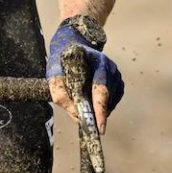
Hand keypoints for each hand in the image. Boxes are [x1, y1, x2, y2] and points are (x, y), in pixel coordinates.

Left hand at [46, 16, 123, 130]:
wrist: (73, 43)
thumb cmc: (62, 59)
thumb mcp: (54, 72)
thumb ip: (60, 92)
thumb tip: (75, 115)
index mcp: (96, 61)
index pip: (100, 89)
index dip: (99, 110)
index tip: (99, 126)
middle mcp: (110, 66)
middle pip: (109, 96)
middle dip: (101, 114)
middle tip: (95, 129)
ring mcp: (116, 73)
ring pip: (112, 99)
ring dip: (101, 109)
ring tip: (88, 112)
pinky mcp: (117, 80)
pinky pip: (115, 98)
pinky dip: (106, 106)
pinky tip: (95, 106)